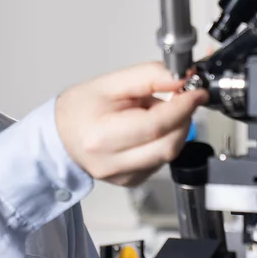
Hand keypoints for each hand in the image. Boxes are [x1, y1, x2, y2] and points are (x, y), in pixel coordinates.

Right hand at [55, 62, 207, 186]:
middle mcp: (112, 162)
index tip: (196, 91)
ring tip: (153, 112)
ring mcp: (123, 176)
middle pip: (168, 145)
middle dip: (183, 118)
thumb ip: (149, 76)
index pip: (156, 125)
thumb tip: (182, 78)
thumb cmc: (80, 109)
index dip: (183, 107)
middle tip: (181, 98)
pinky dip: (164, 141)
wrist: (60, 136)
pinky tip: (148, 130)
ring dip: (174, 129)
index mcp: (103, 136)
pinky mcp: (132, 181)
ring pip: (169, 154)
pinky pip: (161, 161)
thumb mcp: (111, 82)